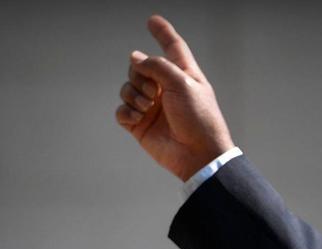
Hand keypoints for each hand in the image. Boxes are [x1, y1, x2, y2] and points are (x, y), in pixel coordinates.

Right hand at [116, 15, 235, 181]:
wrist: (198, 155)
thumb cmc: (199, 119)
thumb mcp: (183, 83)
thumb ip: (158, 65)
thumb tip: (136, 58)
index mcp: (183, 76)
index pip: (172, 48)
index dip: (163, 33)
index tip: (153, 20)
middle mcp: (166, 89)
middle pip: (139, 67)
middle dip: (139, 75)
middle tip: (154, 92)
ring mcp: (153, 107)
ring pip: (127, 88)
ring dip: (133, 94)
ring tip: (148, 107)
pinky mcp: (141, 125)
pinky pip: (122, 111)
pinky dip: (126, 112)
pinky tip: (139, 118)